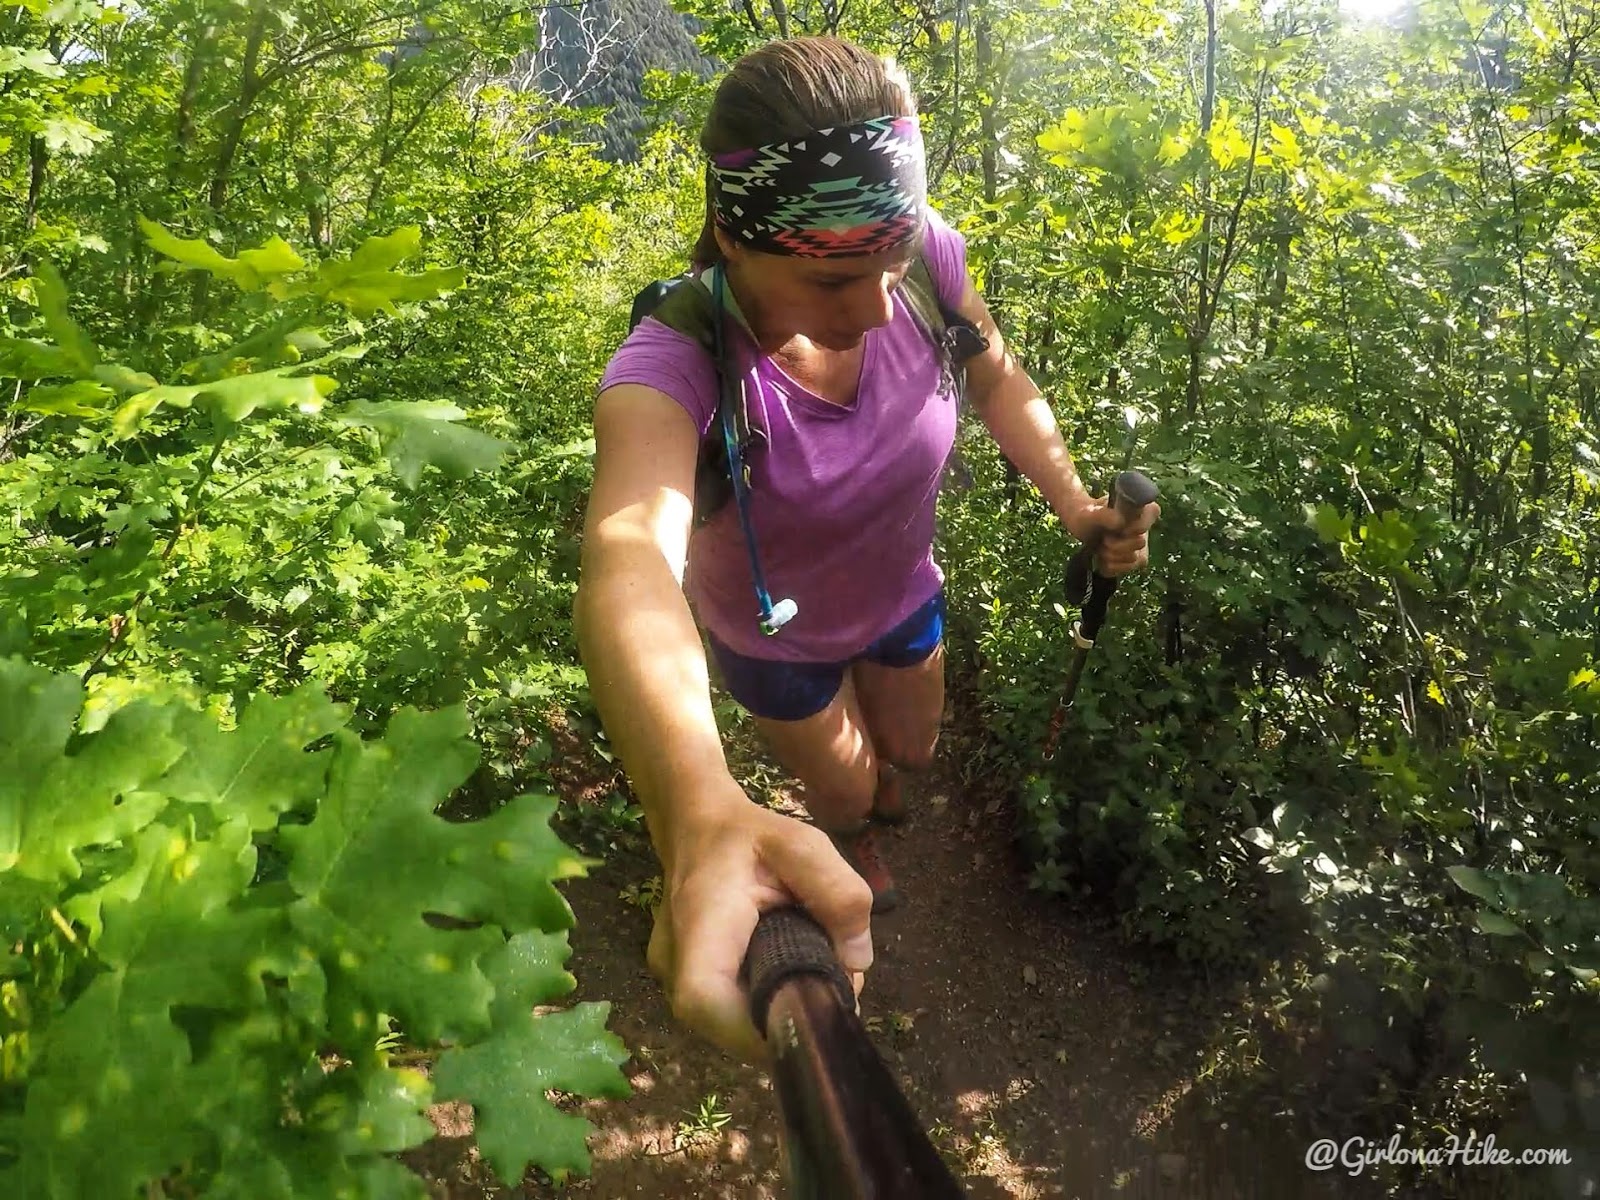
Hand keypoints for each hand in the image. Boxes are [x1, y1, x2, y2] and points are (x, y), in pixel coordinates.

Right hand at [646, 781, 874, 1061]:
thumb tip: (857, 962)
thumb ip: (839, 894)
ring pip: (724, 1024)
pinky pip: (725, 1012)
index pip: (704, 1000)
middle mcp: (673, 960)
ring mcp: (672, 976)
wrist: (699, 826)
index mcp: (701, 921)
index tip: (811, 1027)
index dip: (754, 1032)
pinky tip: (790, 978)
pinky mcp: (684, 984)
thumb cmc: (749, 835)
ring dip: (773, 1017)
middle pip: (721, 1025)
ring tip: (814, 983)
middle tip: (830, 1000)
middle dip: (781, 1026)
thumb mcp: (804, 845)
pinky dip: (761, 1007)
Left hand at [1069, 491, 1159, 576]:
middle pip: (1140, 543)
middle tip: (1103, 538)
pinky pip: (1127, 569)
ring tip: (1101, 546)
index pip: (1153, 513)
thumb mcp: (1090, 513)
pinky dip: (1111, 566)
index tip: (1119, 528)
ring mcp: (1140, 544)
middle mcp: (1144, 526)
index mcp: (1140, 507)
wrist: (1082, 526)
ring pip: (1134, 559)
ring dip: (1111, 556)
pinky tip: (1102, 558)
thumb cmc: (1088, 514)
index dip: (1135, 526)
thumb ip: (1103, 515)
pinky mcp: (1133, 560)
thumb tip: (1119, 521)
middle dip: (1116, 544)